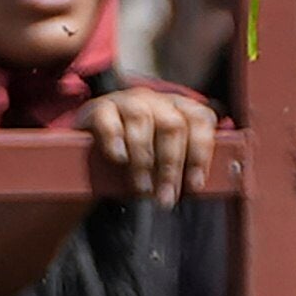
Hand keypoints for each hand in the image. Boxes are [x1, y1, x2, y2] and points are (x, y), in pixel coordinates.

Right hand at [76, 82, 220, 205]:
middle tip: (166, 195)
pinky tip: (119, 159)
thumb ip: (186, 166)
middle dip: (170, 165)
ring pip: (141, 120)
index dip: (200, 153)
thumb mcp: (167, 157)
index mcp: (181, 107)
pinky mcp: (98, 107)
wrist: (96, 143)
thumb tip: (197, 187)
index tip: (194, 185)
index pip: (199, 120)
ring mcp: (126, 100)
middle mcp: (156, 99)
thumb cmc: (142, 155)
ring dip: (144, 159)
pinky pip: (108, 120)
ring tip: (143, 188)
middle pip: (171, 125)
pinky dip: (115, 141)